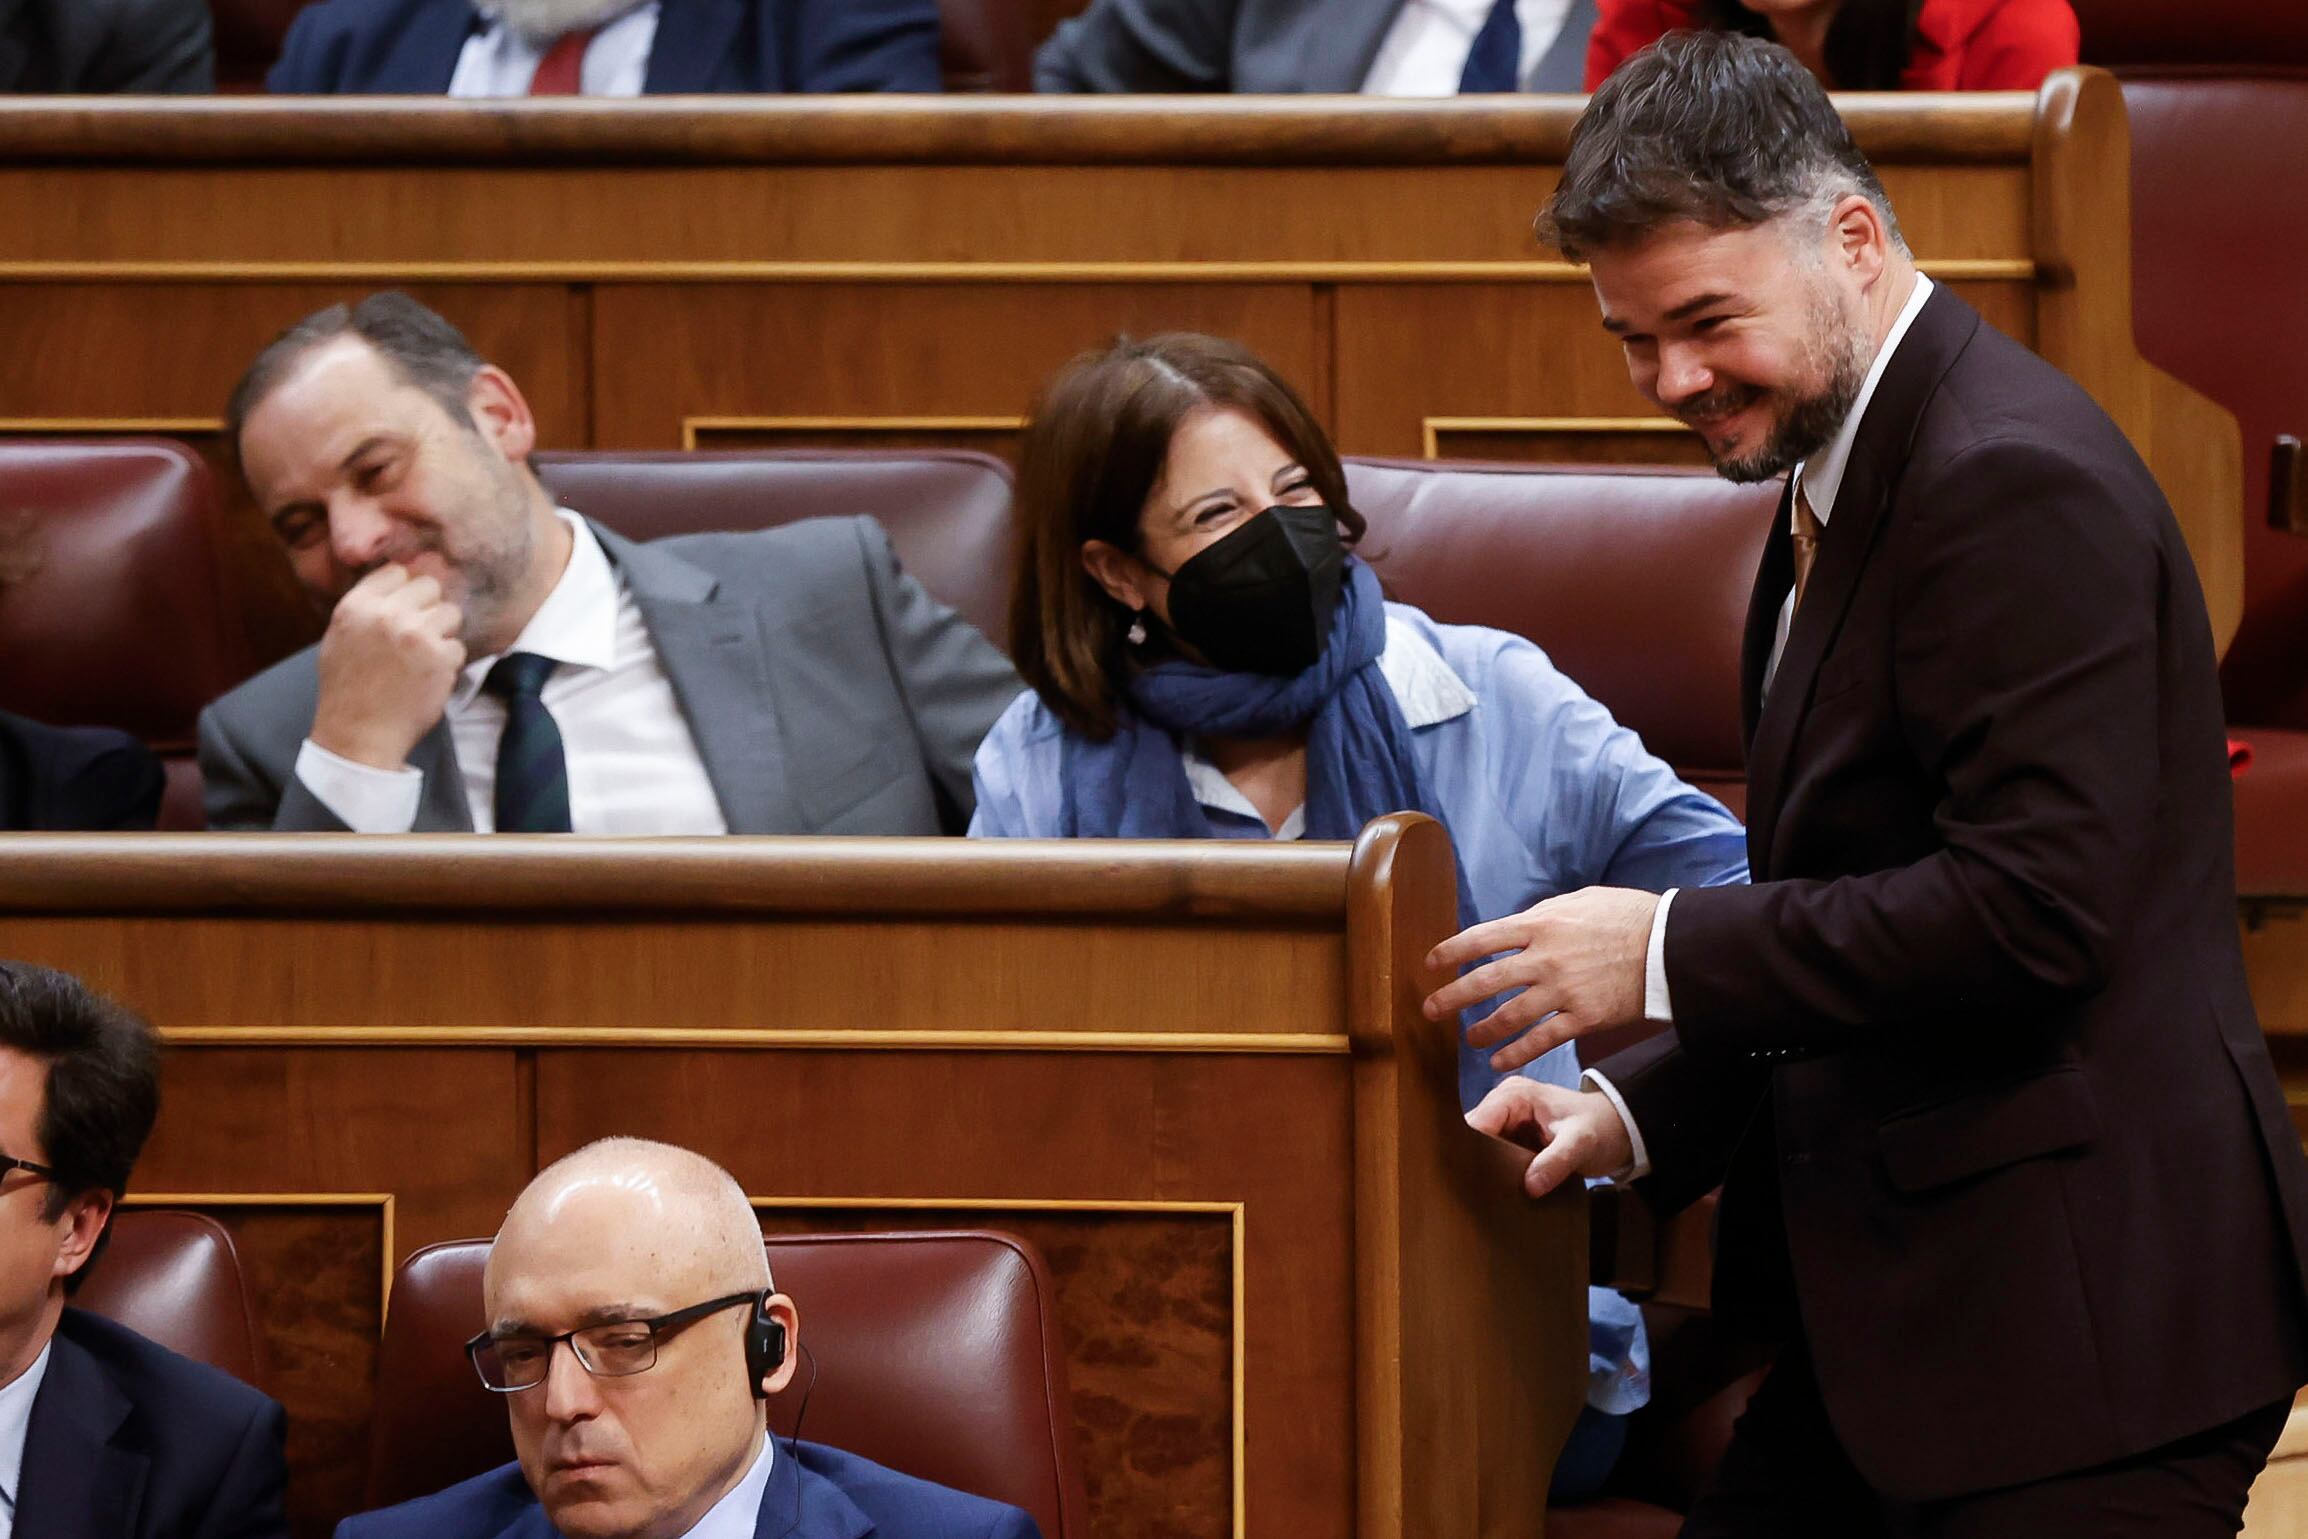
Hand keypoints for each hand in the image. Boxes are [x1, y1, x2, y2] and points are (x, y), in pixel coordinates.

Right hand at [310, 564, 464, 770]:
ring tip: (423, 657)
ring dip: (443, 634)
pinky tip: (428, 678)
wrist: (359, 735)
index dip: (406, 588)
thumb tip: (402, 578)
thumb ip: (368, 607)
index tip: (407, 606)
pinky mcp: (441, 658)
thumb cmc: (348, 689)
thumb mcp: (341, 636)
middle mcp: (387, 614)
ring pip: (451, 613)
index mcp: (357, 606)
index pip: (396, 571)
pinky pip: (458, 646)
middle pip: (429, 585)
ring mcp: (417, 635)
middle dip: (429, 606)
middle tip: (418, 633)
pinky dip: (449, 662)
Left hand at [1422, 886, 1658, 1072]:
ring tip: (1470, 1039)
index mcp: (1540, 924)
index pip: (1481, 938)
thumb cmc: (1625, 916)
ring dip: (1484, 1030)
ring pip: (1509, 1015)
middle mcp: (1544, 958)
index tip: (1430, 964)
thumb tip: (1517, 927)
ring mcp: (1563, 990)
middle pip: (1486, 981)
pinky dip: (1517, 1053)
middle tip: (1430, 1011)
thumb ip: (1543, 916)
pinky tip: (1500, 1062)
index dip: (1450, 952)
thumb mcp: (1578, 902)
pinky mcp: (1583, 1017)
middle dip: (1453, 997)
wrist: (1668, 944)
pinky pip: (1542, 1040)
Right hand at [1466, 1078, 1633, 1197]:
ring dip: (1487, 1169)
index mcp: (1515, 1094)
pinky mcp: (1511, 1138)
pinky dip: (1497, 1172)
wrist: (1616, 1132)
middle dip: (1478, 1161)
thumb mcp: (1581, 1143)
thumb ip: (1557, 1162)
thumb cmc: (1600, 1128)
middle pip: (1474, 1135)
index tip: (1474, 1178)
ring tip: (1490, 1192)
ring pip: (1481, 1149)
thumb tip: (1530, 1187)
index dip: (1474, 1148)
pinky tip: (1499, 1190)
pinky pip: (1494, 1157)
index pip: (1478, 1121)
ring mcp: (1507, 1122)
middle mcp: (1504, 1103)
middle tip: (1483, 1190)